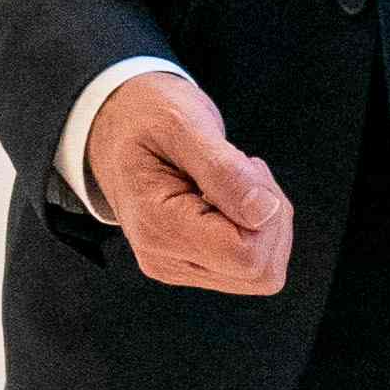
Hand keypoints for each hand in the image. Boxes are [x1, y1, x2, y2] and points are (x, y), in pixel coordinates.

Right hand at [85, 70, 292, 292]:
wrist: (118, 125)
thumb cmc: (146, 117)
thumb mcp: (182, 124)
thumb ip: (224, 170)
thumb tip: (265, 212)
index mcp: (157, 227)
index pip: (246, 256)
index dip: (266, 213)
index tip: (245, 167)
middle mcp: (165, 258)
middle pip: (259, 271)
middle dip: (271, 218)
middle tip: (243, 169)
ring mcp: (179, 265)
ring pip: (260, 272)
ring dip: (267, 223)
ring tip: (233, 180)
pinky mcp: (193, 263)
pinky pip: (250, 265)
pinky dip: (257, 229)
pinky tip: (230, 197)